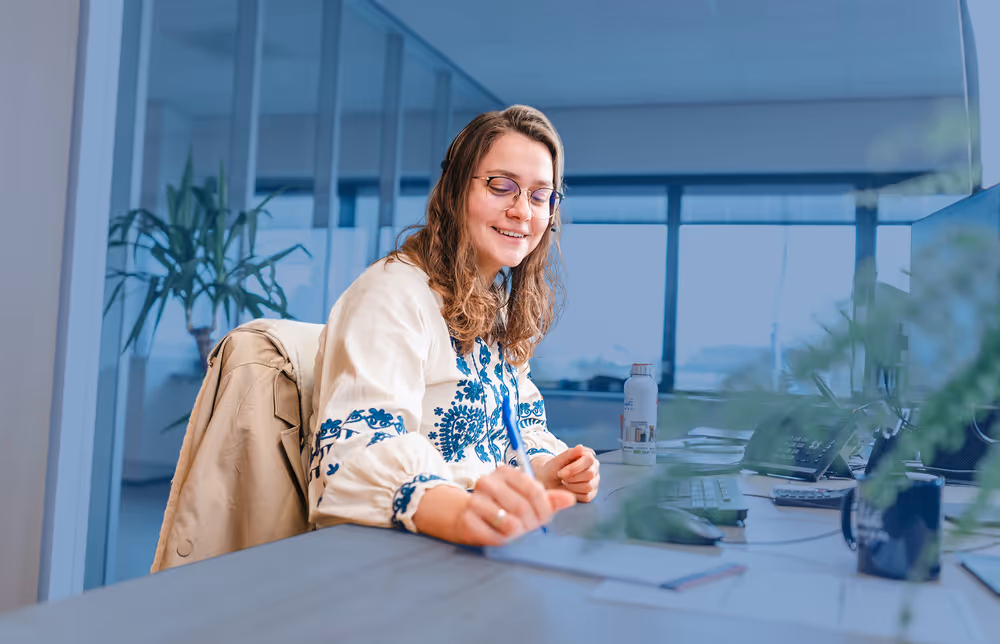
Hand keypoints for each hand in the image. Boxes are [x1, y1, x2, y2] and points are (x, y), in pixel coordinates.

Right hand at [453, 466, 575, 546]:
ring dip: (517, 533)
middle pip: (523, 507)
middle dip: (531, 523)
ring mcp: (474, 500)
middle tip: (529, 528)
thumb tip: (570, 499)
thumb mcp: (527, 500)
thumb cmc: (504, 508)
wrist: (467, 517)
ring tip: (515, 531)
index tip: (544, 518)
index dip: (544, 508)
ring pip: (509, 522)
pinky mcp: (467, 519)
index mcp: (505, 472)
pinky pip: (494, 536)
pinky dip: (503, 541)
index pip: (534, 489)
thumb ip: (549, 499)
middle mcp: (487, 481)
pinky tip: (501, 537)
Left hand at [533, 445, 600, 502]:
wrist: (547, 482)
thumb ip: (569, 453)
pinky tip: (568, 489)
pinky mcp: (591, 493)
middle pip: (590, 474)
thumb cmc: (553, 469)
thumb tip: (580, 447)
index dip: (574, 468)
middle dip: (572, 478)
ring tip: (564, 482)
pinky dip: (574, 494)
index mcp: (588, 456)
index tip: (560, 472)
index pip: (589, 459)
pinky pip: (586, 496)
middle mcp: (594, 468)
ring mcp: (594, 481)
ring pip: (588, 486)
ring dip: (572, 486)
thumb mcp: (557, 460)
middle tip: (561, 477)